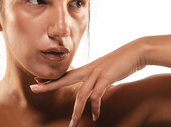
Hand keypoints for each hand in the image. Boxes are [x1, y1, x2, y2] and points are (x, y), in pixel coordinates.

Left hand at [30, 39, 145, 126]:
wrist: (136, 51)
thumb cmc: (121, 61)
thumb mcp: (105, 70)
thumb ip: (97, 78)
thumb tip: (94, 88)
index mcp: (87, 68)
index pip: (65, 74)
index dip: (52, 79)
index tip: (38, 81)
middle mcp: (88, 70)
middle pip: (64, 79)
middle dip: (49, 85)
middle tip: (34, 89)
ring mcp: (97, 73)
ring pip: (81, 95)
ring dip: (76, 111)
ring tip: (72, 125)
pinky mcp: (106, 77)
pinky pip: (97, 96)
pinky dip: (95, 108)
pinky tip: (96, 116)